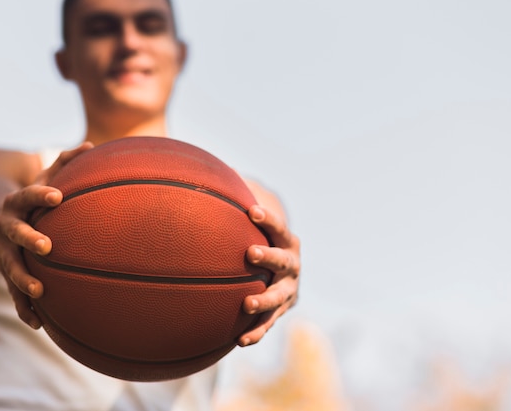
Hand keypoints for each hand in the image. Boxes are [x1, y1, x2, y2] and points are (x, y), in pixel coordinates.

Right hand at [0, 142, 93, 328]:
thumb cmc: (34, 201)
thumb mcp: (44, 180)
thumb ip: (66, 163)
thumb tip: (93, 145)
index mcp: (18, 203)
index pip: (27, 195)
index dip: (41, 195)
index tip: (59, 197)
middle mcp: (6, 226)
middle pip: (14, 232)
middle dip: (29, 238)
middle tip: (47, 247)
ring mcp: (3, 251)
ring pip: (10, 266)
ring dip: (23, 280)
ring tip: (40, 292)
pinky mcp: (6, 271)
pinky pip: (14, 292)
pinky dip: (25, 307)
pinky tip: (39, 323)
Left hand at [238, 204, 300, 345]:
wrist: (284, 275)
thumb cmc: (262, 241)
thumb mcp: (257, 224)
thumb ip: (241, 200)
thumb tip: (218, 169)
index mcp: (287, 241)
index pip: (278, 228)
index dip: (268, 219)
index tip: (252, 211)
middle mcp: (292, 265)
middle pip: (283, 261)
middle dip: (268, 257)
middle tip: (249, 253)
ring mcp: (289, 290)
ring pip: (279, 297)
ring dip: (263, 300)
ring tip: (245, 304)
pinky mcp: (280, 311)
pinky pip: (269, 323)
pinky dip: (257, 331)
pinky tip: (240, 341)